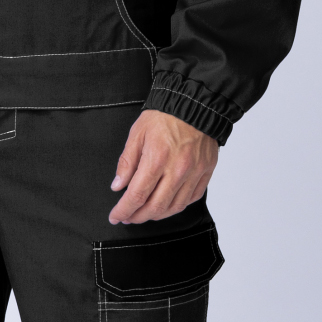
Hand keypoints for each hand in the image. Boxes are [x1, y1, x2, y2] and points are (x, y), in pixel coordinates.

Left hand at [108, 110, 218, 224]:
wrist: (194, 104)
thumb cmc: (164, 117)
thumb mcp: (137, 134)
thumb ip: (127, 162)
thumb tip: (118, 186)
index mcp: (157, 159)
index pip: (137, 195)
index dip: (124, 210)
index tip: (115, 216)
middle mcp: (177, 170)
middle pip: (156, 207)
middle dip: (138, 217)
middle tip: (128, 217)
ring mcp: (194, 173)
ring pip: (174, 207)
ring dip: (157, 215)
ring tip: (145, 213)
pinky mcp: (206, 172)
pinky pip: (191, 198)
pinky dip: (177, 206)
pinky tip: (166, 204)